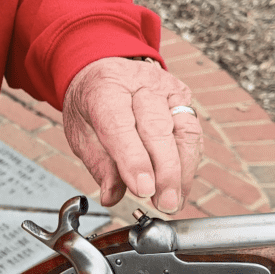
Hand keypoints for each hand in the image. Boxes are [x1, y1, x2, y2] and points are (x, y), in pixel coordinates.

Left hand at [63, 57, 202, 212]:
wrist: (105, 70)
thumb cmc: (92, 104)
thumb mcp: (82, 133)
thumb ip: (99, 165)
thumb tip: (112, 197)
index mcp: (106, 89)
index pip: (121, 127)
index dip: (134, 161)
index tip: (143, 190)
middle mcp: (140, 83)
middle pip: (158, 129)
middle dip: (165, 172)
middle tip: (165, 204)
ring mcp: (166, 88)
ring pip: (183, 131)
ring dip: (182, 171)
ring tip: (175, 201)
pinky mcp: (184, 97)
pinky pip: (192, 133)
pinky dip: (189, 163)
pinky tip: (182, 186)